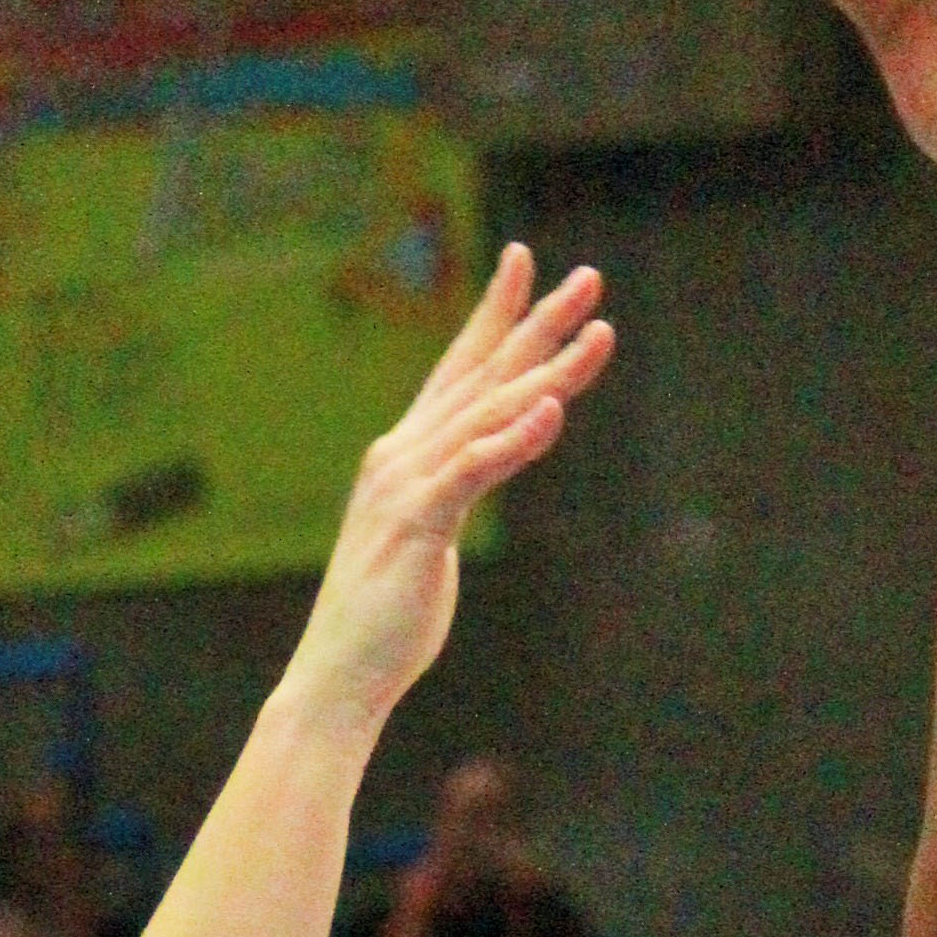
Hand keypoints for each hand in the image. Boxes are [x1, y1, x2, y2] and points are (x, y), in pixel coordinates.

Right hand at [287, 249, 615, 731]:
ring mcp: (408, 484)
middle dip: (538, 322)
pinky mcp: (418, 522)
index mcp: (406, 455)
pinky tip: (552, 412)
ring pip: (490, 412)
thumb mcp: (425, 541)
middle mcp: (404, 454)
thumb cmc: (384, 622)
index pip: (458, 368)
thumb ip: (451, 495)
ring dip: (548, 372)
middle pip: (483, 374)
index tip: (523, 261)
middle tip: (590, 278)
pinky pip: (474, 470)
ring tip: (598, 335)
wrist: (339, 676)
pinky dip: (515, 439)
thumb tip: (472, 477)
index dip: (494, 314)